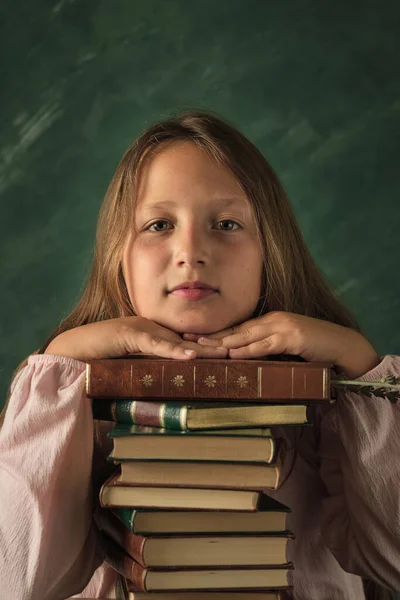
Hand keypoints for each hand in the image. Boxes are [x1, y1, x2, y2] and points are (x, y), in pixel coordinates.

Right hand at [44, 316, 227, 361]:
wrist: (72, 350)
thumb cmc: (100, 359)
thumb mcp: (132, 366)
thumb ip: (151, 370)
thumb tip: (170, 387)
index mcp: (155, 336)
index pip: (187, 344)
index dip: (209, 350)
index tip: (232, 358)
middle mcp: (152, 330)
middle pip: (188, 340)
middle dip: (214, 347)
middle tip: (240, 354)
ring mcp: (141, 330)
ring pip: (176, 340)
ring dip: (202, 348)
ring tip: (226, 354)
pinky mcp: (128, 334)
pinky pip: (154, 344)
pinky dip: (172, 350)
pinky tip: (189, 356)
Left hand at [183, 311, 379, 378]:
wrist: (342, 344)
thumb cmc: (314, 348)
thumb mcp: (285, 348)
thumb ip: (266, 350)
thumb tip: (243, 360)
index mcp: (268, 323)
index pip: (236, 329)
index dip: (214, 334)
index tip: (193, 339)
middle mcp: (272, 321)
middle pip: (235, 330)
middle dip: (210, 336)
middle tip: (186, 340)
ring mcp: (282, 327)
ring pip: (246, 336)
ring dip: (223, 342)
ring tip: (202, 348)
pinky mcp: (293, 337)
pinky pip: (266, 344)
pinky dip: (249, 350)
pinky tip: (234, 354)